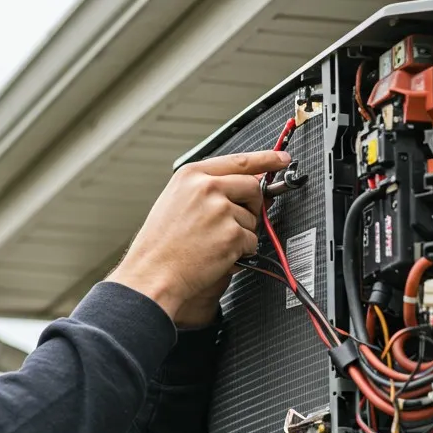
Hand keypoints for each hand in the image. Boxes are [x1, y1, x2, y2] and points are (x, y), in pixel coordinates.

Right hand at [107, 150, 290, 321]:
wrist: (152, 274)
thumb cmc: (160, 245)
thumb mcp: (176, 202)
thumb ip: (208, 188)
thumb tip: (246, 185)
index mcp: (191, 175)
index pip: (238, 161)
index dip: (265, 159)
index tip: (280, 159)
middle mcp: (207, 187)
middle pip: (252, 186)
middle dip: (253, 204)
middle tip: (237, 221)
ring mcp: (220, 210)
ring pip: (252, 217)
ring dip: (241, 233)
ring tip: (212, 243)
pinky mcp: (231, 235)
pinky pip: (252, 241)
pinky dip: (241, 252)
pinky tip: (217, 255)